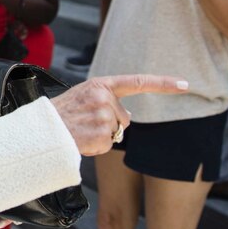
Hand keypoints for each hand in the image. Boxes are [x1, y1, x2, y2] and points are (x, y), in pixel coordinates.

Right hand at [51, 74, 187, 155]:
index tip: (185, 84)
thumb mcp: (83, 95)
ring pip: (116, 132)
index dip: (163, 84)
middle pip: (124, 117)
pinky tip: (81, 139)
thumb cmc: (62, 112)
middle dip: (110, 123)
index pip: (138, 82)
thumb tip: (127, 115)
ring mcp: (104, 117)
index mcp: (101, 84)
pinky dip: (96, 146)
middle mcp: (105, 98)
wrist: (42, 129)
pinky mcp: (102, 135)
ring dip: (101, 135)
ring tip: (81, 130)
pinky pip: (108, 145)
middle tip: (85, 123)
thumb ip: (106, 98)